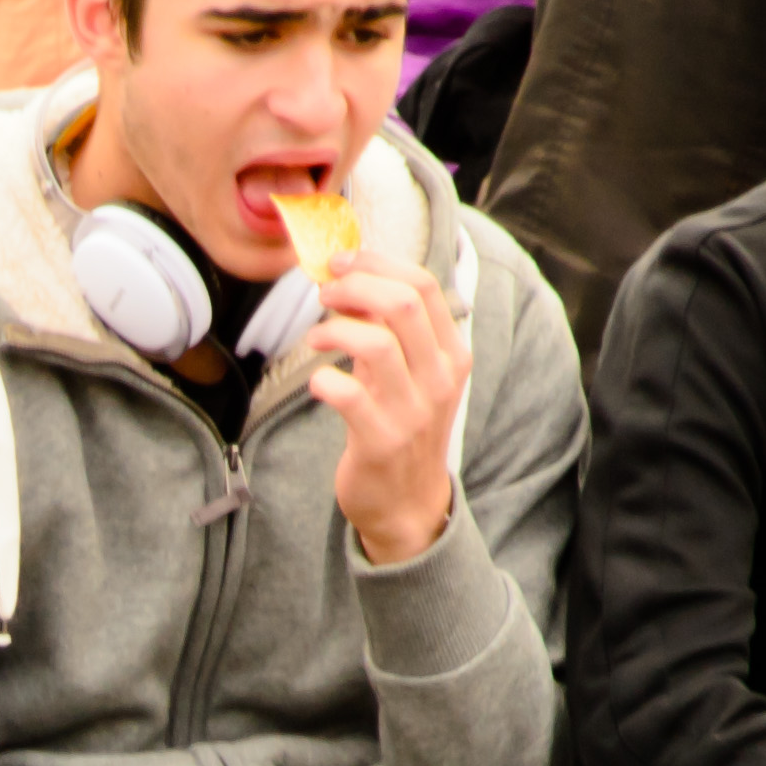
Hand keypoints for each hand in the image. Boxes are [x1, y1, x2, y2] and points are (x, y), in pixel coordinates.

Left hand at [309, 250, 471, 566]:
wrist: (407, 504)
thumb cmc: (401, 426)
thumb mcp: (411, 374)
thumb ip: (391, 330)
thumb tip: (351, 277)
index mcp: (451, 354)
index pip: (424, 285)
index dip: (377, 263)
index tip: (341, 262)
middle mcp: (439, 378)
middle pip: (403, 303)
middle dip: (354, 286)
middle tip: (324, 293)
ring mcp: (412, 411)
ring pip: (375, 343)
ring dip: (334, 329)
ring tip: (315, 338)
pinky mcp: (381, 441)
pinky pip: (347, 395)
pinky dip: (322, 379)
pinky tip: (318, 384)